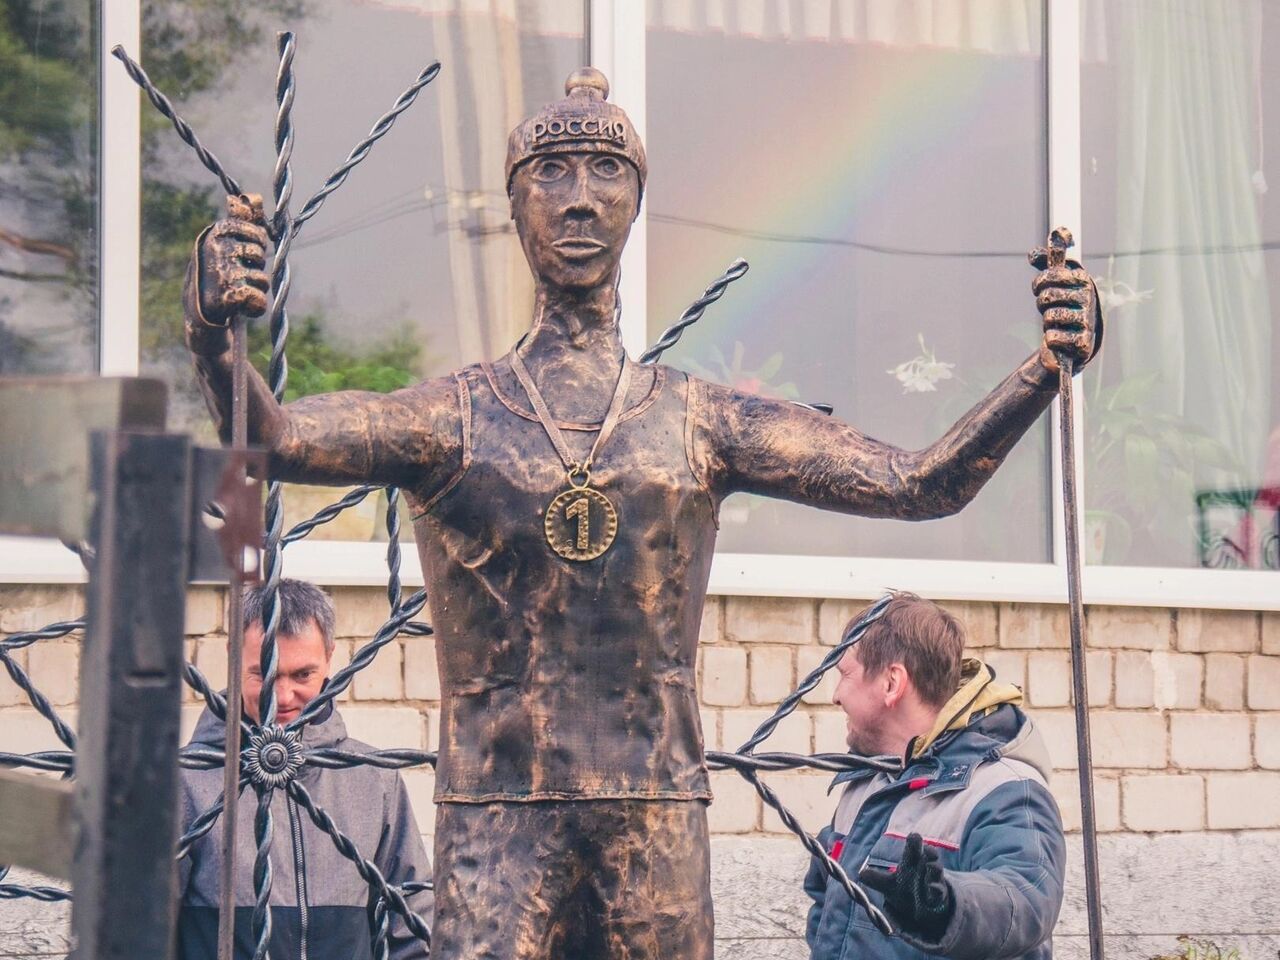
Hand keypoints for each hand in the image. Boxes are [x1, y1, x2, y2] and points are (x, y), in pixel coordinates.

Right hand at [191, 193, 270, 326]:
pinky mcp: (228, 295)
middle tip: (238, 271)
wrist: (199, 304)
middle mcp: (217, 249)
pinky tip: (243, 304)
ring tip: (238, 287)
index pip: (258, 232)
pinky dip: (256, 305)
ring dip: (256, 286)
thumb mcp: (227, 239)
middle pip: (260, 254)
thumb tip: (254, 196)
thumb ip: (243, 219)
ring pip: (262, 278)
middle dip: (256, 265)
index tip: (248, 249)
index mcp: (217, 232)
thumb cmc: (220, 266)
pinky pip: (259, 298)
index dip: (258, 243)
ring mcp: (222, 272)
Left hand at [859, 833, 953, 940]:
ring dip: (934, 868)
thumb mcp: (889, 885)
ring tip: (930, 866)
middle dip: (929, 851)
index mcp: (912, 861)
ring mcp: (934, 880)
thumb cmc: (906, 888)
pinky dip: (936, 889)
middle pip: (929, 855)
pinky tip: (933, 888)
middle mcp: (925, 867)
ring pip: (936, 871)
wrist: (922, 909)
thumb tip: (860, 874)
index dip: (915, 841)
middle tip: (927, 850)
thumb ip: (876, 879)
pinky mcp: (939, 896)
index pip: (914, 848)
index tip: (915, 836)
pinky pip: (939, 891)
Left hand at [1028, 227, 1102, 374]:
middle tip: (1052, 308)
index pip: (1051, 273)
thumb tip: (1033, 254)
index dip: (1040, 282)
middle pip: (1046, 296)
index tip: (1041, 286)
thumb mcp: (1055, 281)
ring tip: (1058, 323)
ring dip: (1048, 322)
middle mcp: (1089, 296)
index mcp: (1082, 278)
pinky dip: (1051, 339)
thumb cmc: (1062, 305)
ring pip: (1049, 316)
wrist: (1073, 338)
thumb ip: (1046, 263)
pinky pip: (1052, 337)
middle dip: (1042, 304)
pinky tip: (1061, 339)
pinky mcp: (1083, 341)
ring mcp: (1087, 318)